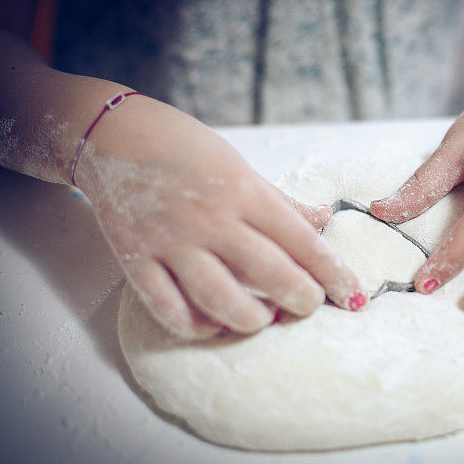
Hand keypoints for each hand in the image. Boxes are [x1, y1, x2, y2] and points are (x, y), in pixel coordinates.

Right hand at [75, 96, 366, 338]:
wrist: (110, 136)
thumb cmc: (183, 147)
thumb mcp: (239, 164)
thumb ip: (281, 199)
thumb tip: (322, 218)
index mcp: (244, 191)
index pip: (302, 242)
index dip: (333, 274)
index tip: (353, 297)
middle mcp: (211, 219)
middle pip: (270, 274)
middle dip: (302, 299)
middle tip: (311, 307)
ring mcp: (172, 242)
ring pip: (220, 300)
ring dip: (251, 319)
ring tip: (266, 318)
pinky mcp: (137, 260)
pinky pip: (168, 309)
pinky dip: (196, 327)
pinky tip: (215, 325)